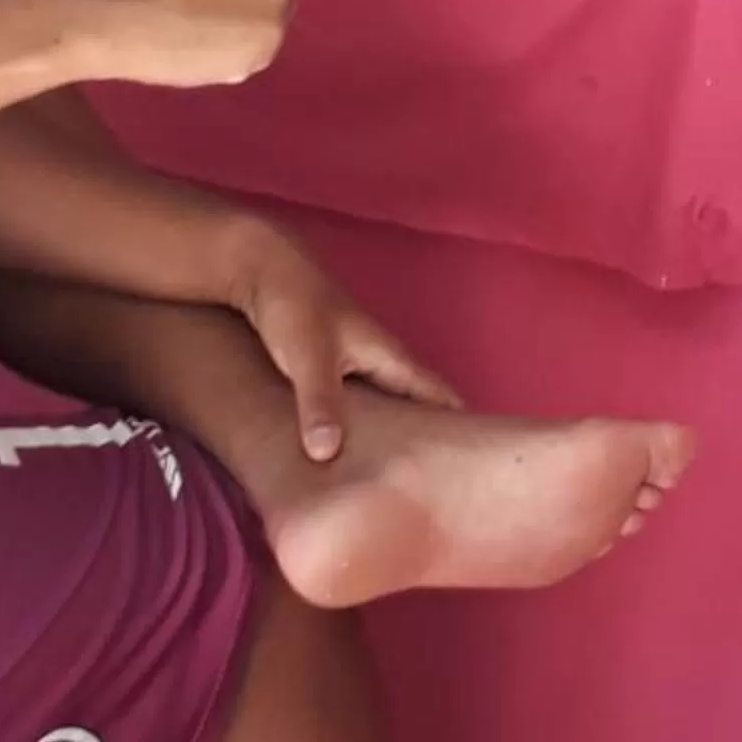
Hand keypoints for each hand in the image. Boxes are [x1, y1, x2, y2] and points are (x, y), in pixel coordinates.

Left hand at [231, 223, 459, 463]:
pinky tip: (347, 446)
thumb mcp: (308, 358)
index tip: (482, 457)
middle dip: (432, 435)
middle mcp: (378, 361)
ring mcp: (353, 363)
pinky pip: (356, 403)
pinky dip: (360, 425)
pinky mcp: (326, 367)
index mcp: (388, 357)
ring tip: (399, 469)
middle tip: (443, 474)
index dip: (461, 423)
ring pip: (384, 404)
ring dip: (394, 431)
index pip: (437, 394)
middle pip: (416, 402)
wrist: (259, 267)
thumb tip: (327, 455)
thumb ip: (320, 404)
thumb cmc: (293, 307)